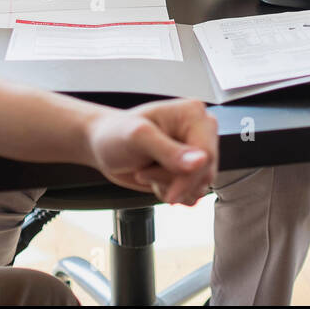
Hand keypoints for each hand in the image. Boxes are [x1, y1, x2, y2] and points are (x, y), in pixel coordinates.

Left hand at [86, 99, 218, 204]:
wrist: (102, 146)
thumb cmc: (115, 134)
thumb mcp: (138, 138)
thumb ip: (169, 150)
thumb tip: (201, 160)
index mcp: (193, 114)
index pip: (206, 154)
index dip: (188, 178)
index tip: (170, 194)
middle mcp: (199, 131)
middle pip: (205, 173)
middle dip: (174, 181)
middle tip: (145, 172)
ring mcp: (195, 151)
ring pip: (199, 185)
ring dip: (171, 188)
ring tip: (147, 172)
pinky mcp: (188, 168)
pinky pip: (193, 192)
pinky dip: (172, 192)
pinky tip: (154, 179)